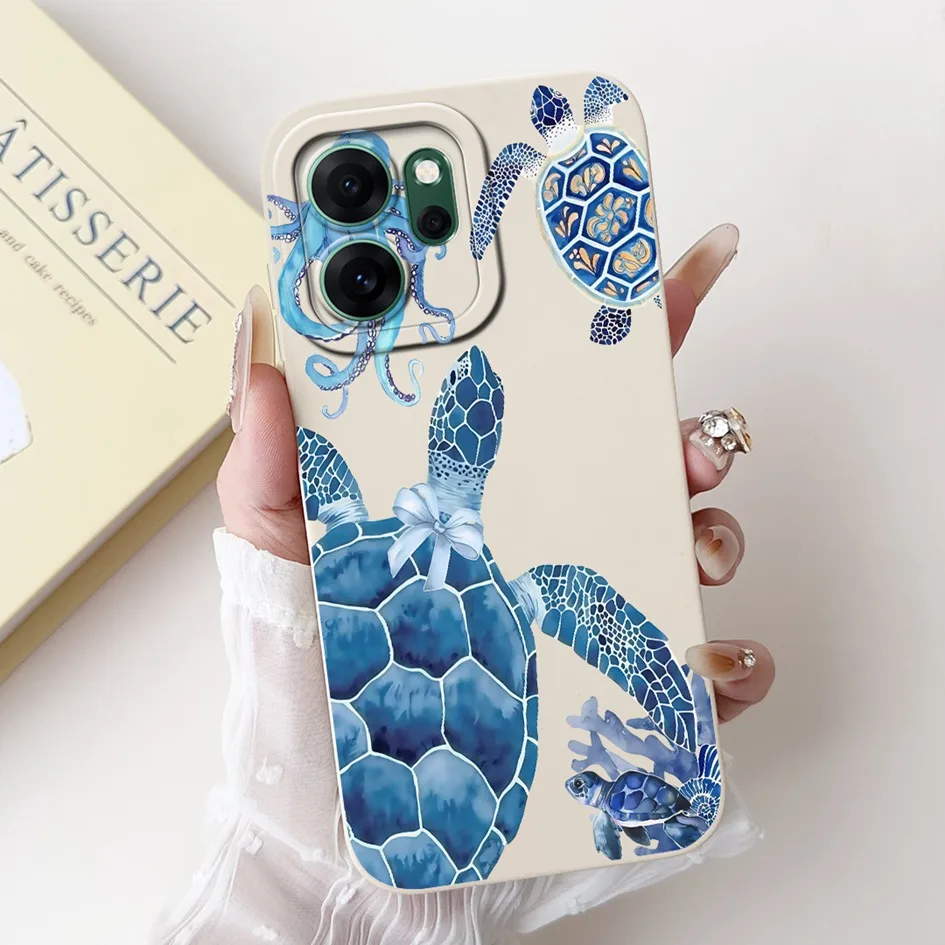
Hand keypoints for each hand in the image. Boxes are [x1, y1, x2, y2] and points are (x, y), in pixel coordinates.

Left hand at [216, 226, 773, 719]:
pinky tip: (708, 656)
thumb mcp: (277, 559)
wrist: (338, 824)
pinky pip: (708, 670)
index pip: (551, 391)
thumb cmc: (310, 688)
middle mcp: (546, 537)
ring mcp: (590, 615)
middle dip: (687, 426)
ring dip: (714, 528)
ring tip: (692, 537)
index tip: (641, 264)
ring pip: (692, 544)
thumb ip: (268, 463)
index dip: (603, 322)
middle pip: (645, 456)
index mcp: (478, 489)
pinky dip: (731, 658)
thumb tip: (265, 351)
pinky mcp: (621, 699)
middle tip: (686, 432)